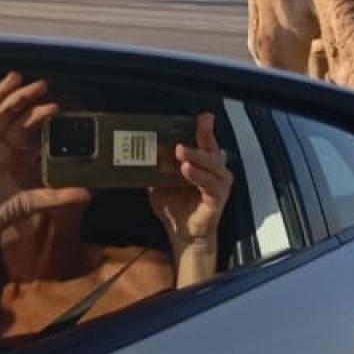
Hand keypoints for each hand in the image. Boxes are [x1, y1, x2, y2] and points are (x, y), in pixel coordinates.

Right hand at [0, 72, 89, 256]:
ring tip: (13, 78)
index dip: (39, 114)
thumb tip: (87, 194)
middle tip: (42, 85)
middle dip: (25, 98)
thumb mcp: (28, 203)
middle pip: (9, 113)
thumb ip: (56, 196)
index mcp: (9, 154)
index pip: (26, 127)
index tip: (56, 107)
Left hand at [150, 113, 231, 272]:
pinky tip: (187, 170)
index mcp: (202, 164)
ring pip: (212, 164)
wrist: (183, 236)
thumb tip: (135, 157)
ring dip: (197, 156)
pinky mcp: (218, 198)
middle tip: (188, 130)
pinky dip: (199, 175)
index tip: (203, 117)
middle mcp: (214, 171)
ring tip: (181, 151)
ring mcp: (218, 184)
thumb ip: (153, 170)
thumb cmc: (176, 210)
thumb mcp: (159, 185)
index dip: (204, 128)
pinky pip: (210, 184)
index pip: (205, 142)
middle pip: (211, 148)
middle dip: (202, 136)